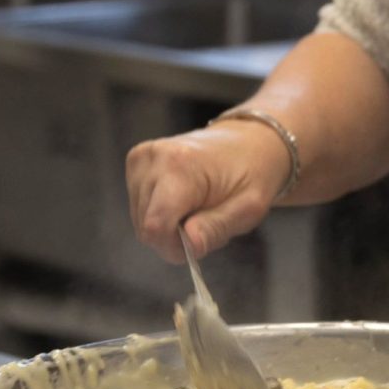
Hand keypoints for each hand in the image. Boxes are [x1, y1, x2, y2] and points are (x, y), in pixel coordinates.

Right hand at [125, 121, 292, 262]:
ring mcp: (141, 158)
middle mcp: (152, 158)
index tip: (199, 243)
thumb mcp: (249, 207)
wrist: (247, 141)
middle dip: (175, 236)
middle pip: (146, 227)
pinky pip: (140, 208)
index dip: (174, 247)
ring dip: (169, 226)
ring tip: (199, 208)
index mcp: (179, 165)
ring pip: (141, 221)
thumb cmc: (252, 173)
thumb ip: (216, 227)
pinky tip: (185, 200)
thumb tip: (189, 245)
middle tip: (207, 220)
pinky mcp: (136, 162)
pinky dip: (162, 213)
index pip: (155, 226)